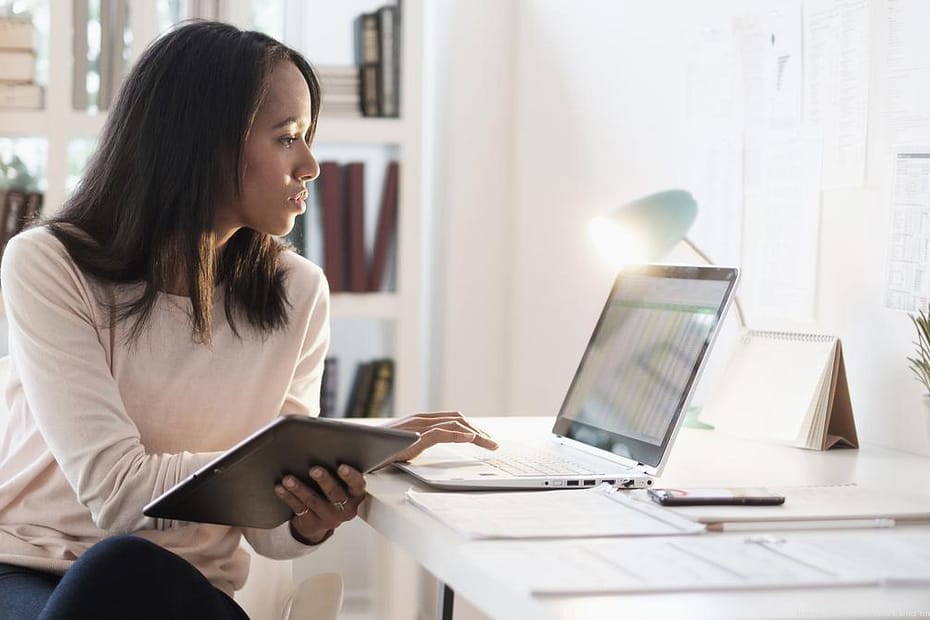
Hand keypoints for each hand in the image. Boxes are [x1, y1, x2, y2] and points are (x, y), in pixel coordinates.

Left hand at [274, 464, 366, 544]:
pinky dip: (288, 497)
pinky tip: (281, 488)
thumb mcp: (344, 485)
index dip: (350, 476)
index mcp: (356, 495)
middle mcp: (345, 508)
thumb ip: (340, 472)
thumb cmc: (334, 494)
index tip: (342, 467)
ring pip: (313, 501)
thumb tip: (327, 448)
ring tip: (289, 479)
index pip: (357, 485)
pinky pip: (299, 508)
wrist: (322, 521)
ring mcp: (328, 517)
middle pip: (334, 494)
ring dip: (300, 488)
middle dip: (324, 480)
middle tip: (314, 470)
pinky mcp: (312, 523)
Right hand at [383, 411, 497, 461]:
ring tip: (489, 445)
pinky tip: (471, 440)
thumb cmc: (376, 450)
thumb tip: (425, 451)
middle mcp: (420, 419)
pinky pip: (441, 433)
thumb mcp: (402, 446)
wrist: (355, 449)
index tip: (484, 440)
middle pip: (458, 420)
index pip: (452, 420)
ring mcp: (417, 426)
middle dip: (479, 431)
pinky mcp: (413, 437)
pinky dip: (459, 435)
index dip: (471, 428)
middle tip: (492, 444)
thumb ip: (416, 444)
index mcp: (420, 421)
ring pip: (454, 425)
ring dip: (476, 435)